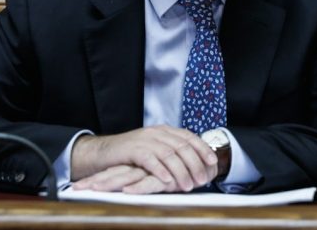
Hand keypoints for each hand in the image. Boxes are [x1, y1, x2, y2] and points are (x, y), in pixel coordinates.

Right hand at [70, 125, 217, 191]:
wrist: (104, 153)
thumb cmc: (131, 156)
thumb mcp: (155, 151)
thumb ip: (172, 154)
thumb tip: (196, 168)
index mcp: (164, 131)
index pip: (188, 137)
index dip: (202, 148)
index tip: (213, 162)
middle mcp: (156, 132)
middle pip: (181, 146)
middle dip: (194, 164)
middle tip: (201, 180)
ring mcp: (144, 139)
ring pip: (168, 153)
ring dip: (180, 171)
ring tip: (187, 185)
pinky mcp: (132, 149)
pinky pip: (149, 159)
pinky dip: (160, 170)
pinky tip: (167, 180)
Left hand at [72, 164, 174, 193]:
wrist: (204, 162)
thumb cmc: (180, 172)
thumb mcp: (157, 178)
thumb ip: (142, 180)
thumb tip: (123, 189)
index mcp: (137, 165)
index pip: (112, 171)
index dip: (95, 178)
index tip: (75, 187)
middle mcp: (142, 166)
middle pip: (114, 173)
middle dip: (95, 181)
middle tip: (76, 188)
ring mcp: (153, 170)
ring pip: (127, 177)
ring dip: (110, 183)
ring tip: (94, 189)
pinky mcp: (166, 177)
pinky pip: (149, 182)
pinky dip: (138, 187)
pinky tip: (126, 192)